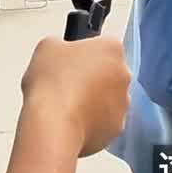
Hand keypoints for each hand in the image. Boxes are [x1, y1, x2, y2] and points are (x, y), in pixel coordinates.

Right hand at [20, 36, 130, 157]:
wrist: (54, 123)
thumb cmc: (52, 84)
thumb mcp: (47, 48)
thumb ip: (61, 46)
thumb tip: (60, 53)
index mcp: (112, 49)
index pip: (102, 46)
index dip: (84, 55)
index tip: (70, 63)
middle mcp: (124, 74)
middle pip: (109, 73)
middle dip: (92, 79)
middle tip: (66, 85)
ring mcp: (124, 102)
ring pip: (109, 99)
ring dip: (93, 101)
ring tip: (67, 106)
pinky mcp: (117, 126)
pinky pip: (105, 122)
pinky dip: (92, 123)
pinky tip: (72, 122)